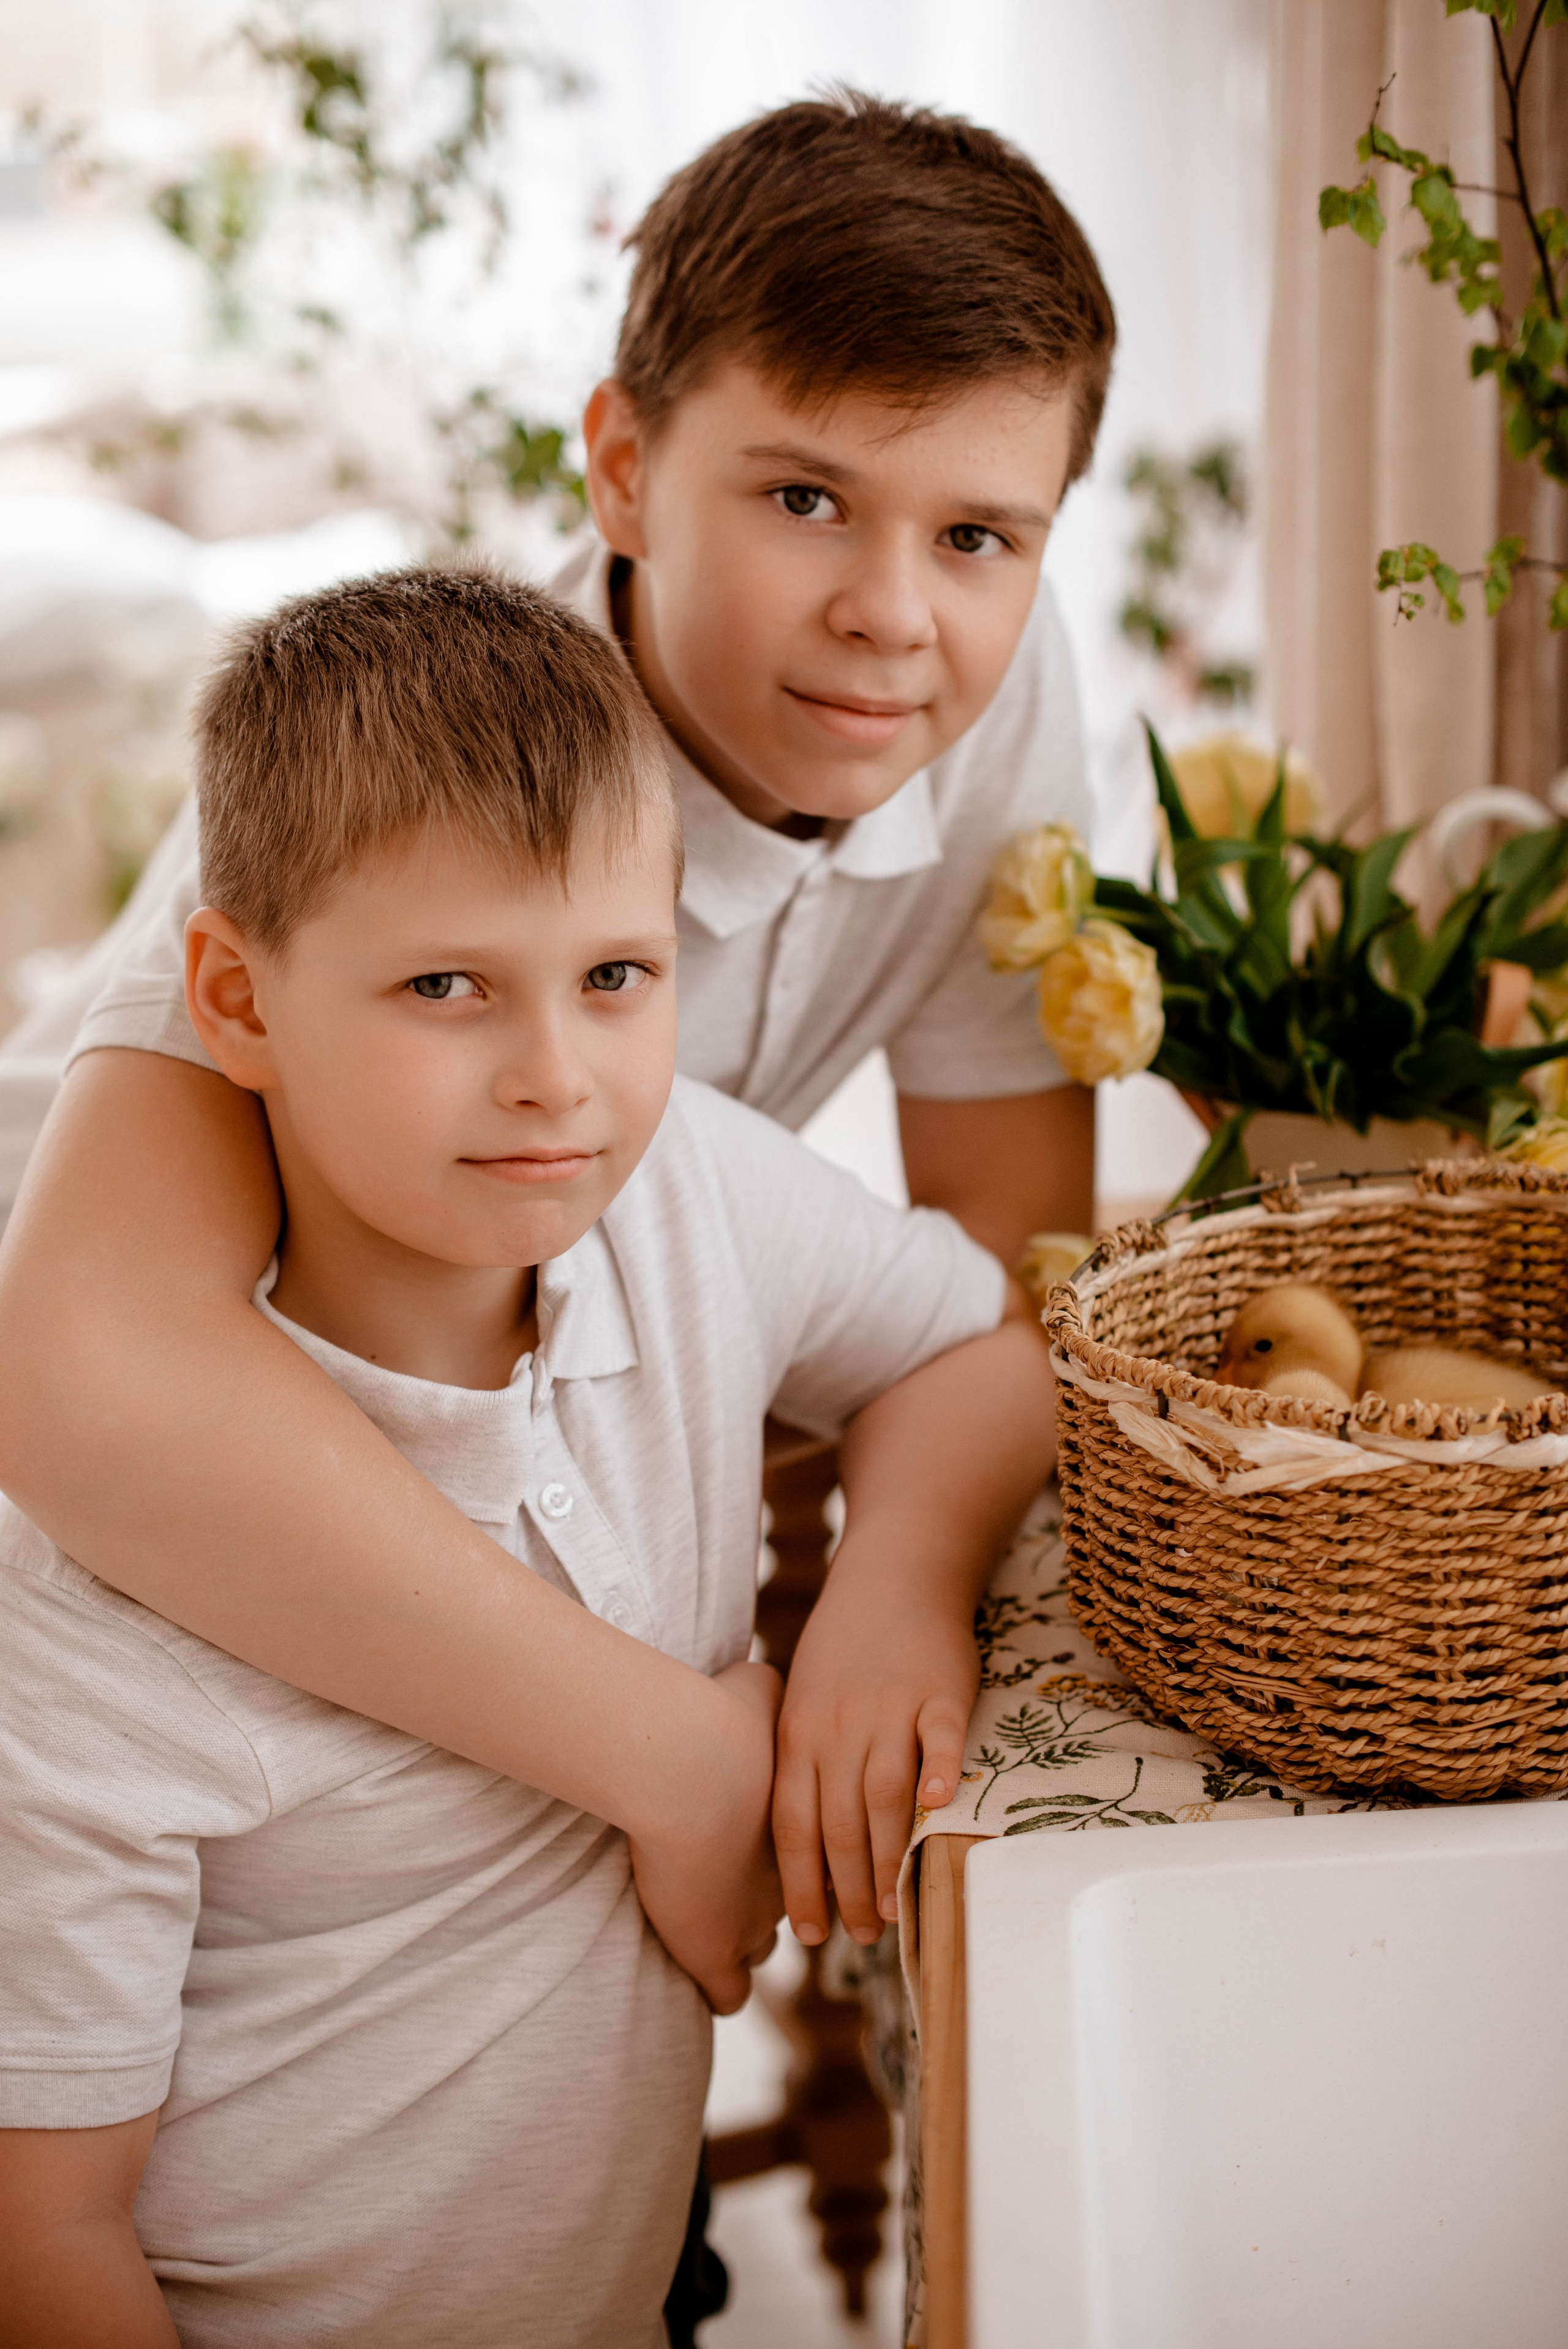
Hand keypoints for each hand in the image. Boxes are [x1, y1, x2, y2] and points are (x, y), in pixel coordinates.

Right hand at [629, 1659, 783, 2014]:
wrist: (694, 1769)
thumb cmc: (723, 1724)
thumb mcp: (755, 1690)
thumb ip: (763, 1688)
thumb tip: (763, 1673)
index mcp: (798, 1818)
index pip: (817, 1851)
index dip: (814, 1857)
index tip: (810, 1857)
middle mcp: (782, 1871)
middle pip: (802, 1900)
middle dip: (804, 1906)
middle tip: (809, 1912)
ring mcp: (748, 1916)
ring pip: (758, 1943)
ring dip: (753, 1945)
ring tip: (749, 1946)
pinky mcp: (713, 1949)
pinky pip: (727, 1988)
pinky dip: (723, 1988)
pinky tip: (721, 1988)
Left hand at [772, 1567, 976, 1948]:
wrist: (891, 1577)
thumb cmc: (843, 1652)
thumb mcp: (804, 1704)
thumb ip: (804, 1768)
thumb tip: (804, 1851)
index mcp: (800, 1734)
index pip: (792, 1825)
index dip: (800, 1885)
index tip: (809, 1936)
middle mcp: (840, 1727)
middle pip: (840, 1823)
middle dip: (847, 1890)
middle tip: (861, 1937)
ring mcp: (890, 1707)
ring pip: (885, 1793)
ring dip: (890, 1857)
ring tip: (894, 1909)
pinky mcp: (940, 1690)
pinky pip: (941, 1735)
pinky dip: (942, 1769)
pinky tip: (944, 1808)